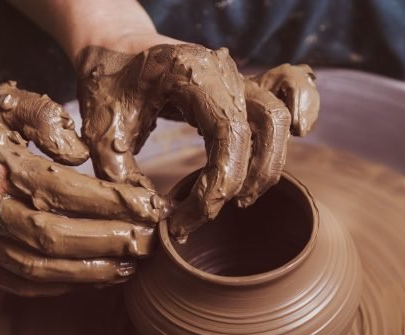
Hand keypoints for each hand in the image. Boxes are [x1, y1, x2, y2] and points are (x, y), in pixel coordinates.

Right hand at [0, 82, 165, 295]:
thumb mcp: (3, 107)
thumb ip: (43, 118)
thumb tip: (79, 155)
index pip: (67, 190)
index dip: (113, 202)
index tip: (150, 207)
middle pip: (58, 235)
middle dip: (110, 242)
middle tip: (149, 243)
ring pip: (42, 267)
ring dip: (91, 271)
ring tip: (129, 267)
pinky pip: (22, 282)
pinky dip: (61, 285)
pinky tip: (92, 279)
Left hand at [76, 39, 318, 240]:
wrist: (115, 46)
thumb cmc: (108, 80)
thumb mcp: (102, 128)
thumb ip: (121, 174)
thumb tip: (153, 215)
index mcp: (193, 75)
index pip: (229, 136)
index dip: (215, 187)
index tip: (183, 218)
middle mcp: (225, 72)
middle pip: (267, 127)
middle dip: (246, 181)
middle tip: (211, 212)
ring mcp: (236, 77)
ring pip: (279, 115)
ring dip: (271, 162)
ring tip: (243, 197)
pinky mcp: (239, 86)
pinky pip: (286, 88)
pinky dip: (302, 105)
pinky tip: (300, 131)